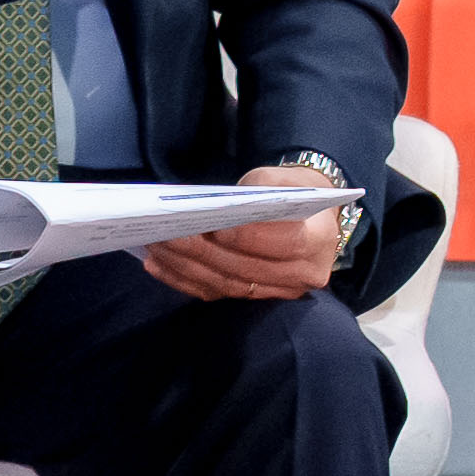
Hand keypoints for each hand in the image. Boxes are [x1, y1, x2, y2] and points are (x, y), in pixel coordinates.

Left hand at [136, 161, 356, 300]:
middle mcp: (302, 275)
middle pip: (244, 268)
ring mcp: (278, 292)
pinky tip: (158, 264)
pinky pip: (215, 293)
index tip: (212, 226)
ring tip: (155, 245)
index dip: (247, 237)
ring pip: (226, 285)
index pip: (283, 243)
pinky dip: (183, 280)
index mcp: (318, 241)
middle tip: (166, 232)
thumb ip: (261, 186)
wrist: (306, 216)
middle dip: (201, 251)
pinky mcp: (254, 297)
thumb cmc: (292, 192)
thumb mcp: (283, 178)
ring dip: (185, 266)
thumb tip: (222, 205)